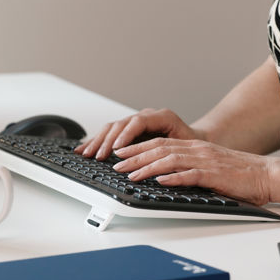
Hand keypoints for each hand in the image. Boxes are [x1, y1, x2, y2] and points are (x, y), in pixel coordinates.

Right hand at [74, 108, 200, 159]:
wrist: (194, 139)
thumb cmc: (191, 144)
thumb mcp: (186, 148)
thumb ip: (172, 151)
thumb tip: (157, 163)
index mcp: (162, 116)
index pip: (139, 122)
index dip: (125, 135)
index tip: (116, 149)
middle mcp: (147, 116)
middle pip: (121, 124)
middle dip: (107, 141)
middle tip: (98, 156)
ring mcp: (137, 122)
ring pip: (113, 127)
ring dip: (98, 141)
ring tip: (87, 153)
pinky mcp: (129, 130)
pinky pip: (110, 133)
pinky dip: (98, 141)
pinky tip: (85, 148)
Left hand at [112, 138, 272, 205]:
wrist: (267, 175)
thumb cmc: (241, 175)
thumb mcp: (211, 167)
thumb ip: (190, 168)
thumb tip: (166, 177)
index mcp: (196, 147)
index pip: (160, 144)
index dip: (138, 147)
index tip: (121, 153)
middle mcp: (198, 151)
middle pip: (159, 149)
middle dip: (135, 156)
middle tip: (116, 164)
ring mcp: (206, 161)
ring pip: (170, 160)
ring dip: (147, 167)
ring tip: (130, 174)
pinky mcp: (215, 175)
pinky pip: (191, 175)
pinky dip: (174, 177)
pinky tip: (160, 181)